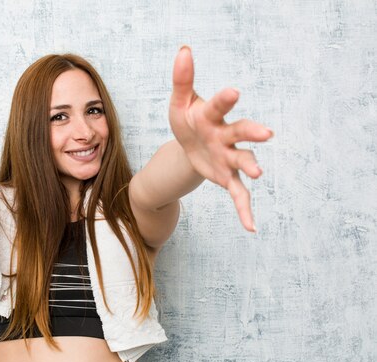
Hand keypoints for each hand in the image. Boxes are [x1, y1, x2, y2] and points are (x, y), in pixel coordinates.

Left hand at [169, 46, 272, 231]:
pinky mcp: (226, 177)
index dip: (225, 100)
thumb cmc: (187, 120)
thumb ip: (182, 79)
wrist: (189, 145)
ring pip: (242, 161)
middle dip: (252, 133)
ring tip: (258, 172)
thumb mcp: (179, 103)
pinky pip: (238, 194)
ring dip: (250, 165)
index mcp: (212, 116)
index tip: (233, 92)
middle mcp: (226, 136)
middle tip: (266, 133)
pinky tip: (251, 228)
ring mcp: (228, 157)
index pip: (219, 106)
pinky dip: (245, 210)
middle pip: (241, 133)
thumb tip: (184, 49)